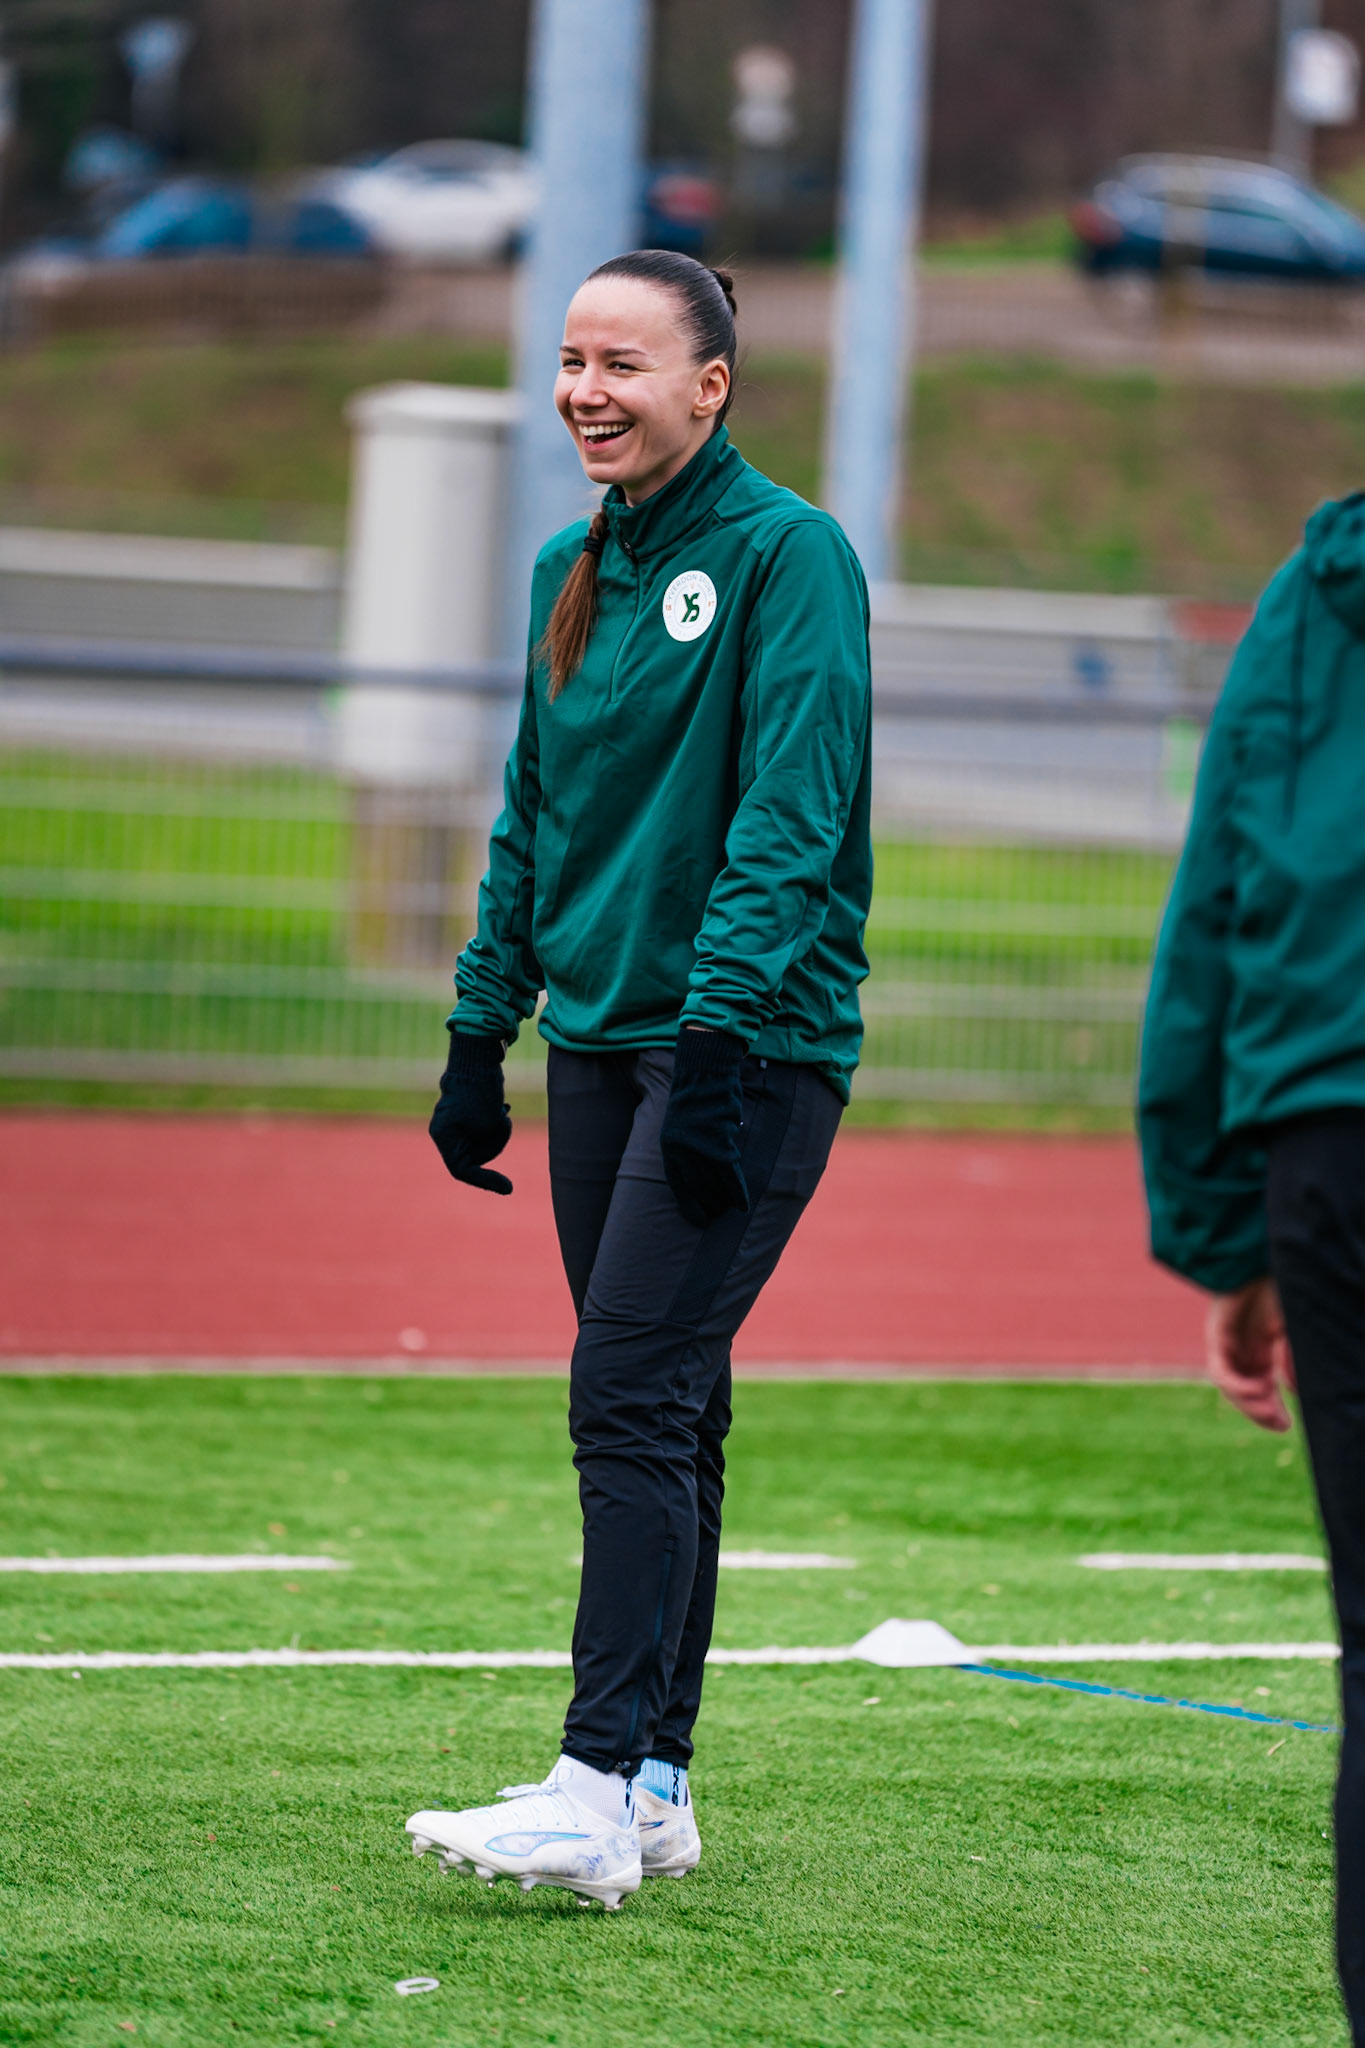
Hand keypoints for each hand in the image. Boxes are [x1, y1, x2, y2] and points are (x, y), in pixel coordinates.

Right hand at [428, 1030, 512, 1195]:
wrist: (477, 1056)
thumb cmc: (481, 1089)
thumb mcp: (490, 1123)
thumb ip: (490, 1145)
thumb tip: (492, 1154)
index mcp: (443, 1136)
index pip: (463, 1170)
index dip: (486, 1181)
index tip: (509, 1187)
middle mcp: (445, 1132)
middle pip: (475, 1157)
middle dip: (496, 1142)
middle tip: (503, 1121)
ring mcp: (455, 1124)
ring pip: (483, 1144)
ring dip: (498, 1131)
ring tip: (501, 1110)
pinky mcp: (465, 1116)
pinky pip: (483, 1130)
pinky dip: (495, 1124)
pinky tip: (501, 1108)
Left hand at [659, 1027, 749, 1228]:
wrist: (704, 1069)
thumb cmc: (696, 1092)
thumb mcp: (682, 1121)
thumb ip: (688, 1144)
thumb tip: (701, 1164)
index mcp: (669, 1146)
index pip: (678, 1185)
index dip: (688, 1204)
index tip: (698, 1219)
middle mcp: (682, 1151)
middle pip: (696, 1188)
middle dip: (708, 1206)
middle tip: (718, 1218)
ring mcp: (701, 1148)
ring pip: (714, 1185)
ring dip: (724, 1202)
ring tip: (732, 1213)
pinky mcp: (720, 1143)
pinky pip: (731, 1175)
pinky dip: (738, 1191)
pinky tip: (742, 1204)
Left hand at [1205, 1278, 1294, 1431]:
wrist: (1260, 1258)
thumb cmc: (1279, 1286)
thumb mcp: (1293, 1330)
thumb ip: (1294, 1360)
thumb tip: (1296, 1392)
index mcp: (1259, 1347)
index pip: (1259, 1387)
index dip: (1271, 1408)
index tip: (1287, 1426)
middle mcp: (1241, 1347)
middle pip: (1243, 1391)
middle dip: (1260, 1412)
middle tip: (1281, 1425)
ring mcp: (1228, 1342)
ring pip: (1230, 1386)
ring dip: (1250, 1404)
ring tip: (1273, 1414)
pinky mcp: (1217, 1335)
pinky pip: (1221, 1370)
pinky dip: (1238, 1385)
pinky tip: (1260, 1390)